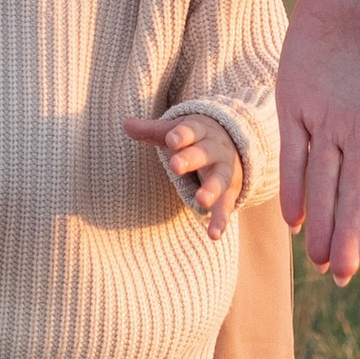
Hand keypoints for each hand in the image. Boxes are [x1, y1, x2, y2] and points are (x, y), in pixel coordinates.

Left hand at [122, 110, 244, 239]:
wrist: (234, 141)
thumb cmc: (195, 138)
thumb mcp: (175, 131)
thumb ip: (151, 131)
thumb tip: (125, 124)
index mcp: (200, 131)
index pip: (190, 131)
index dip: (181, 135)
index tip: (171, 140)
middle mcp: (215, 150)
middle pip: (203, 153)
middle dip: (190, 159)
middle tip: (175, 166)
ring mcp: (224, 171)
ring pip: (219, 180)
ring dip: (211, 190)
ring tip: (201, 201)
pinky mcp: (229, 191)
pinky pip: (225, 206)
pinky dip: (220, 220)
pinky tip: (214, 235)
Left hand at [276, 0, 359, 283]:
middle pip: (354, 197)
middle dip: (348, 237)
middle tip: (343, 277)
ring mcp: (327, 124)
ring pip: (323, 184)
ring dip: (321, 222)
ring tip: (319, 264)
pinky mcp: (296, 106)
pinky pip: (294, 154)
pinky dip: (293, 186)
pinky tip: (292, 219)